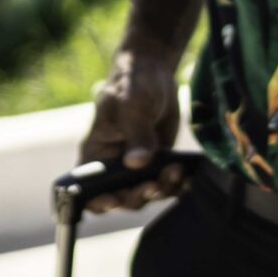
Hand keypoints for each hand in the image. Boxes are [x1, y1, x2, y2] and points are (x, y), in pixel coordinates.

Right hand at [80, 48, 186, 213]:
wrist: (154, 75)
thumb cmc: (132, 85)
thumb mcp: (132, 105)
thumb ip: (136, 133)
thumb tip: (137, 163)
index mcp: (96, 154)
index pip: (88, 190)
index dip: (98, 201)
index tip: (115, 199)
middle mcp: (114, 165)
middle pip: (123, 197)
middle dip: (139, 195)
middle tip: (156, 183)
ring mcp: (137, 167)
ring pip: (147, 193)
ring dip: (162, 189)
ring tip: (177, 172)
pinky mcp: (158, 162)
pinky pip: (166, 182)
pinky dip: (177, 184)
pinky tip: (189, 178)